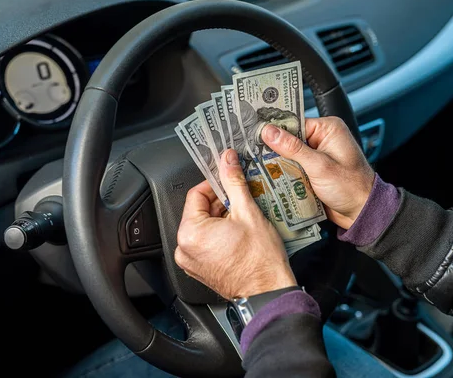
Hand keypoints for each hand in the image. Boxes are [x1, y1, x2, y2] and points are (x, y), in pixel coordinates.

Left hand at [175, 149, 296, 298]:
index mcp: (190, 232)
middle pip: (199, 210)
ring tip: (242, 216)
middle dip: (220, 201)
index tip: (228, 179)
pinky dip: (218, 234)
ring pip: (203, 226)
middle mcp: (184, 248)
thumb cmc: (260, 261)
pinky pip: (204, 243)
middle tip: (240, 199)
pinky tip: (237, 233)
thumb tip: (227, 160)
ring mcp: (190, 261)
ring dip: (221, 217)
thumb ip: (233, 182)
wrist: (268, 292)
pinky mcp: (199, 269)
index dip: (214, 184)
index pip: (195, 194)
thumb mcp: (247, 212)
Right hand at [261, 117, 374, 229]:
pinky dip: (283, 174)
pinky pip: (292, 168)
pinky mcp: (312, 171)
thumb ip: (293, 148)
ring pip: (288, 155)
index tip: (255, 137)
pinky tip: (270, 178)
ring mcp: (316, 156)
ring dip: (277, 164)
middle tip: (252, 154)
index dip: (275, 131)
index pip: (294, 124)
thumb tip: (269, 131)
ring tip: (257, 167)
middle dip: (273, 149)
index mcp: (328, 129)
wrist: (362, 212)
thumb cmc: (351, 187)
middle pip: (289, 139)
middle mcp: (322, 139)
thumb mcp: (319, 166)